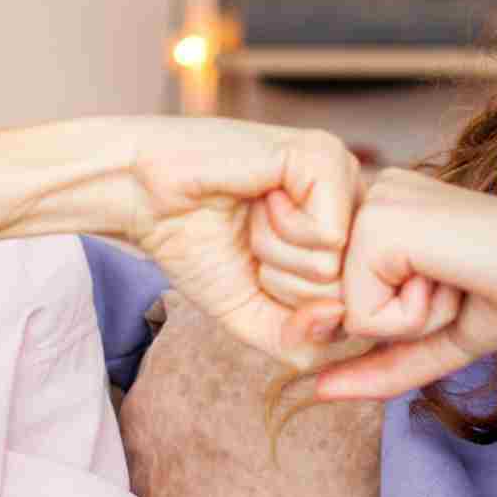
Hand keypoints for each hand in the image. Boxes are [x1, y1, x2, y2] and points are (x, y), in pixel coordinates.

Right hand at [124, 118, 360, 367]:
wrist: (143, 196)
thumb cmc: (196, 244)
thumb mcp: (255, 314)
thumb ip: (302, 340)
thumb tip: (338, 316)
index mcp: (345, 232)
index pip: (349, 309)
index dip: (292, 304)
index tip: (258, 264)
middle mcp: (353, 201)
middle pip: (346, 291)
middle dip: (284, 279)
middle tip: (252, 236)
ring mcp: (343, 175)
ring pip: (337, 264)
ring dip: (277, 252)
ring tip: (253, 215)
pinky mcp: (323, 155)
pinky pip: (330, 234)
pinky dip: (281, 230)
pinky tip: (260, 197)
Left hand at [312, 168, 496, 401]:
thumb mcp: (433, 336)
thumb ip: (377, 363)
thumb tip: (316, 389)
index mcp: (378, 207)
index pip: (337, 300)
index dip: (393, 321)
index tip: (450, 284)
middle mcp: (367, 194)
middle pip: (335, 309)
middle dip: (399, 322)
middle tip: (455, 284)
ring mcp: (370, 204)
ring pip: (345, 313)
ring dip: (410, 320)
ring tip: (455, 280)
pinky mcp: (378, 226)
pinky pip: (362, 316)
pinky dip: (413, 318)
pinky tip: (453, 278)